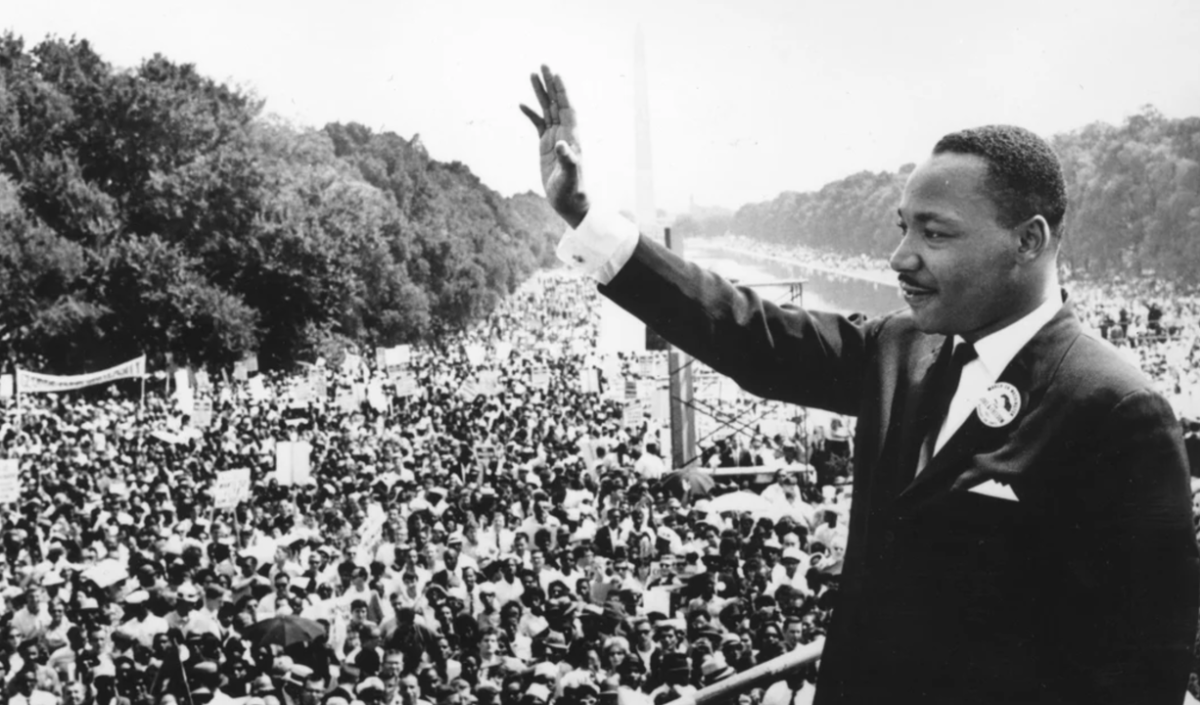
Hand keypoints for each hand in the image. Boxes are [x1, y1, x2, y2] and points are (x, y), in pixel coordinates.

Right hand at [520, 65, 588, 227]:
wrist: (569, 202)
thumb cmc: (572, 190)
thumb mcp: (569, 176)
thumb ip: (567, 160)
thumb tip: (561, 145)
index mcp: (572, 136)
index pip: (567, 108)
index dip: (562, 91)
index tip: (556, 74)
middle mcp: (565, 133)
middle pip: (557, 103)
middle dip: (550, 84)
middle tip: (543, 65)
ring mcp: (554, 137)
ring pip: (547, 110)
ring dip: (540, 93)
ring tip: (532, 75)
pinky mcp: (546, 146)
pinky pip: (538, 124)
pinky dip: (530, 114)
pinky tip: (521, 105)